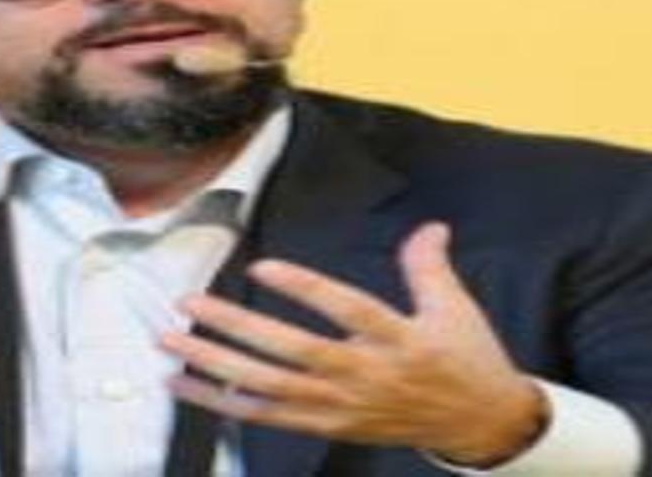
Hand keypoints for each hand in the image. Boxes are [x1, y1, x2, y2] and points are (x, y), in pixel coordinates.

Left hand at [161, 222, 546, 466]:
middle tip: (190, 303)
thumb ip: (429, 267)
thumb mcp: (456, 310)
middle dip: (237, 328)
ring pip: (269, 388)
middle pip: (293, 353)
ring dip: (214, 366)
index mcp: (398, 340)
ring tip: (171, 342)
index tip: (262, 267)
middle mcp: (364, 375)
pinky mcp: (326, 426)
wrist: (479, 426)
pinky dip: (220, 403)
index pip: (347, 311)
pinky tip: (183, 384)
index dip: (306, 290)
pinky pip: (264, 416)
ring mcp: (340, 406)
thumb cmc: (464, 360)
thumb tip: (430, 225)